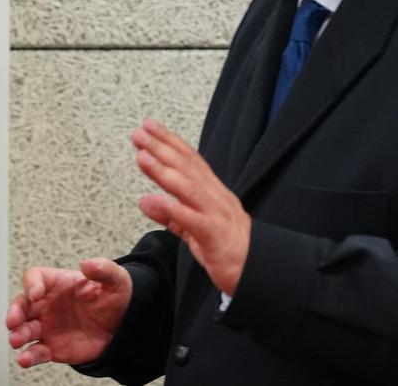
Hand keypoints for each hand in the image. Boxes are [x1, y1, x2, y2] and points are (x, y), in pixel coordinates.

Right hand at [6, 258, 131, 367]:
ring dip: (18, 335)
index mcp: (56, 283)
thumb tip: (87, 264)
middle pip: (21, 305)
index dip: (32, 285)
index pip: (34, 278)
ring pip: (24, 330)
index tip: (36, 294)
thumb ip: (102, 269)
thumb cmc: (114, 297)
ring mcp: (47, 326)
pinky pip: (36, 352)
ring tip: (16, 340)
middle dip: (14, 313)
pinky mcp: (52, 347)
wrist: (123, 325)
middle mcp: (46, 304)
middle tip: (13, 321)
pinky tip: (25, 359)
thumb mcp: (115, 279)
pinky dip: (28, 356)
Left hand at [132, 117, 251, 295]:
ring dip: (164, 171)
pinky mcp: (215, 236)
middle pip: (187, 168)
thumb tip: (145, 200)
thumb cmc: (226, 248)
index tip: (149, 126)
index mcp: (213, 193)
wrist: (258, 271)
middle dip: (162, 148)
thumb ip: (171, 214)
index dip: (169, 141)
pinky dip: (173, 209)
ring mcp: (217, 215)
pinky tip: (154, 200)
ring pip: (189, 188)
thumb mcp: (193, 229)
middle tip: (140, 133)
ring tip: (143, 157)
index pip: (190, 160)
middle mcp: (216, 198)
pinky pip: (193, 221)